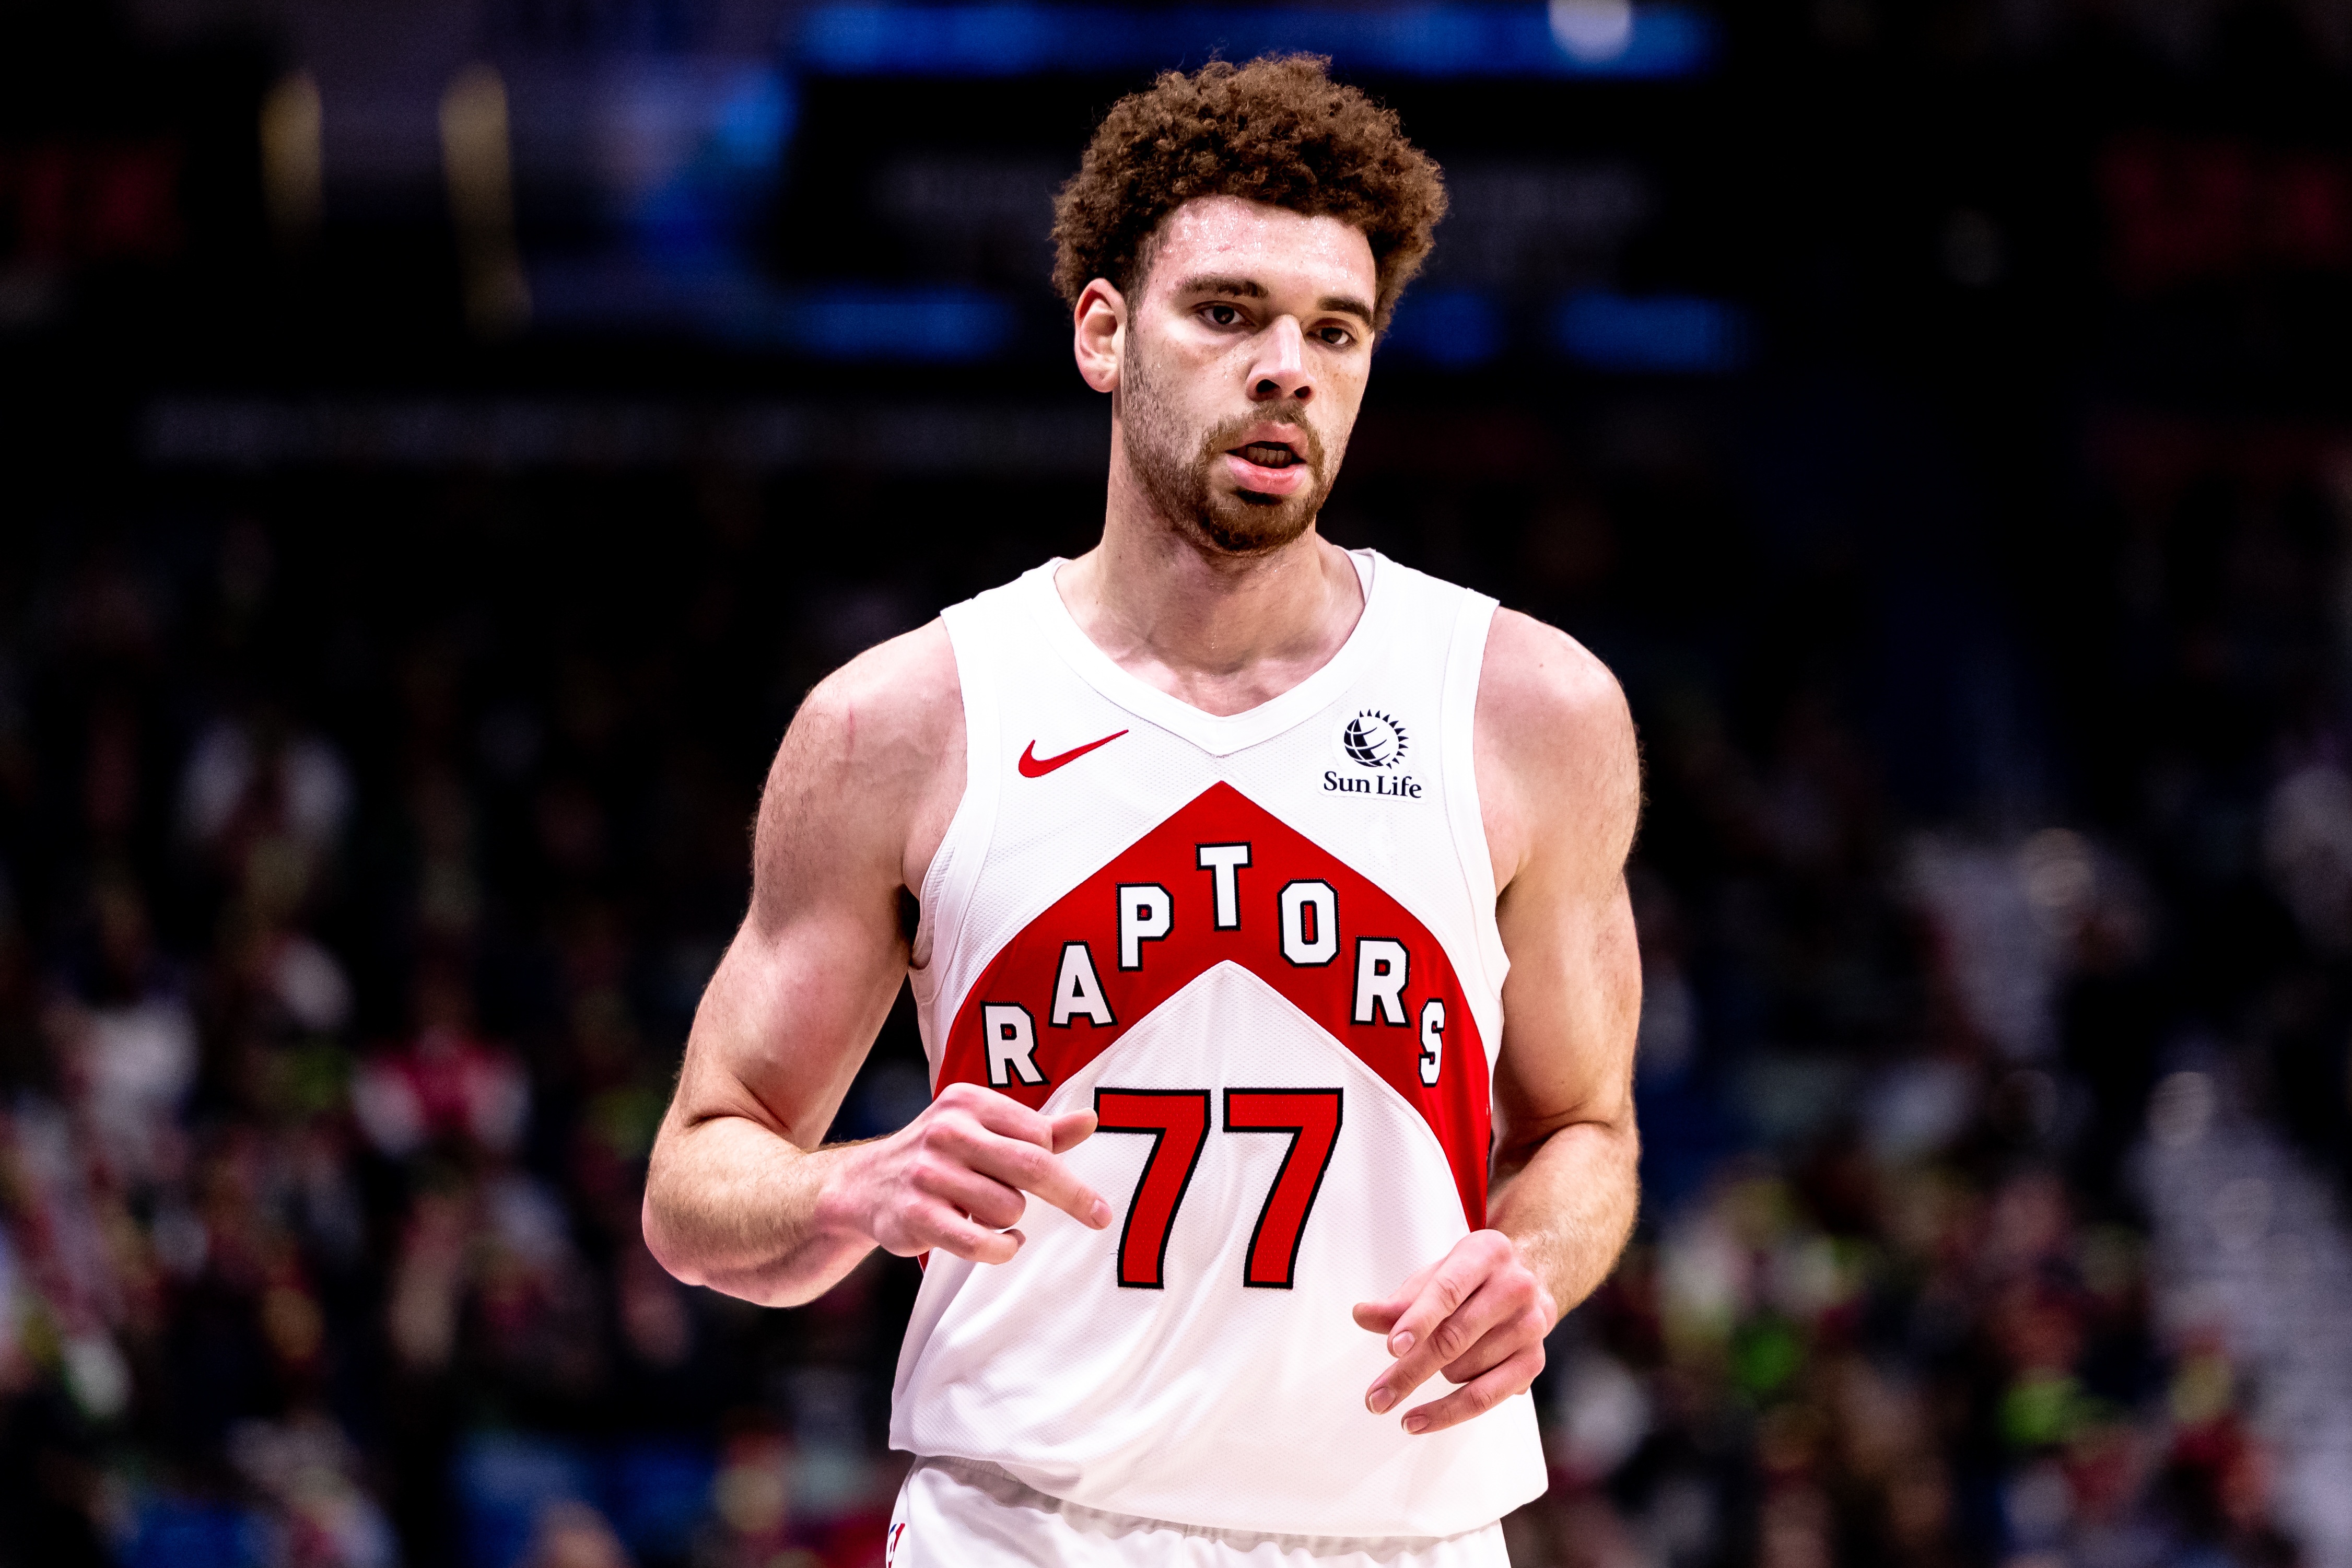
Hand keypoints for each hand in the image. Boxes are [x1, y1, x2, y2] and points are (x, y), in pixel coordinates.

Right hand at [821, 1082, 1109, 1264]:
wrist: (863, 1186)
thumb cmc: (941, 1156)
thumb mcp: (984, 1129)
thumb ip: (1039, 1129)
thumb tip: (1091, 1119)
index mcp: (967, 1101)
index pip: (1039, 1135)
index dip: (1053, 1163)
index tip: (1065, 1184)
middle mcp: (946, 1132)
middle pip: (1034, 1167)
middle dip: (1073, 1196)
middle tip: (1100, 1216)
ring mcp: (928, 1175)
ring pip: (1010, 1210)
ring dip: (1012, 1221)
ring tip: (988, 1214)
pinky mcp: (916, 1217)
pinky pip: (983, 1244)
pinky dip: (1002, 1249)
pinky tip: (1000, 1243)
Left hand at [1353, 1229, 1554, 1434]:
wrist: (1531, 1277)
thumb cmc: (1472, 1278)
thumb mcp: (1436, 1276)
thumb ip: (1400, 1300)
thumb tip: (1363, 1315)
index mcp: (1487, 1254)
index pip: (1448, 1290)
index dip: (1419, 1320)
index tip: (1393, 1347)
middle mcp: (1516, 1288)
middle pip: (1455, 1338)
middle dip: (1410, 1372)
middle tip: (1376, 1398)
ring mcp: (1530, 1326)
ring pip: (1464, 1369)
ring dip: (1435, 1374)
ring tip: (1431, 1359)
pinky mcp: (1535, 1361)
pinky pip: (1487, 1398)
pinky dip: (1449, 1411)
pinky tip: (1419, 1419)